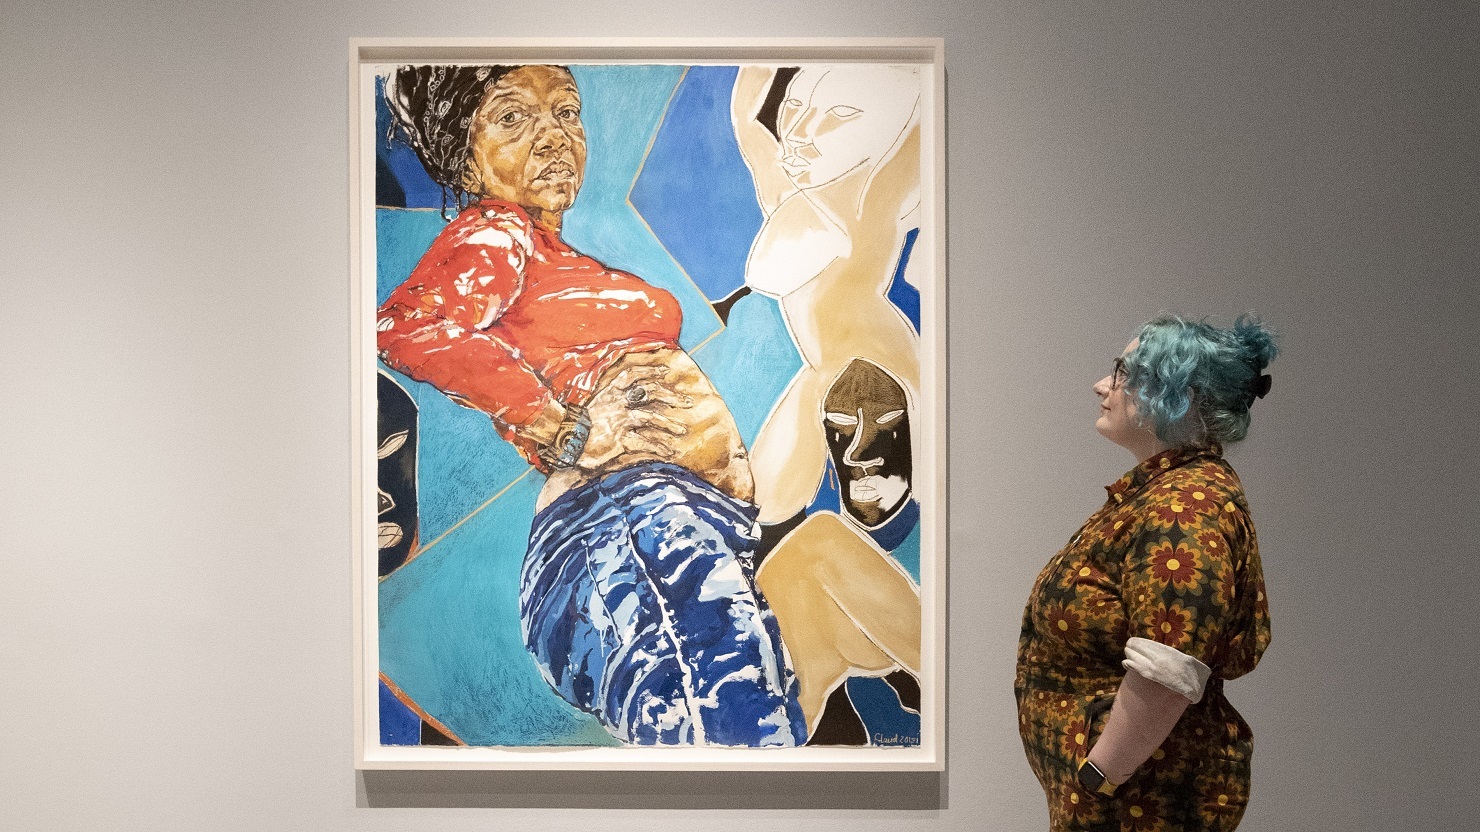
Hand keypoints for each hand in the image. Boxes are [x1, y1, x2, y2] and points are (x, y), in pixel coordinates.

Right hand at [575, 363, 695, 471]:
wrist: (564, 440)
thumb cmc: (577, 427)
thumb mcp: (593, 408)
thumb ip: (609, 404)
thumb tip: (626, 402)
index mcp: (609, 392)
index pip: (632, 374)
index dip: (650, 370)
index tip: (666, 371)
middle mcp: (617, 403)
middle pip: (650, 392)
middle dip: (671, 395)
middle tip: (687, 402)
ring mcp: (620, 420)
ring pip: (652, 418)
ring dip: (669, 424)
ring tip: (682, 431)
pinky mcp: (620, 439)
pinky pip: (645, 442)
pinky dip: (659, 447)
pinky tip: (668, 453)